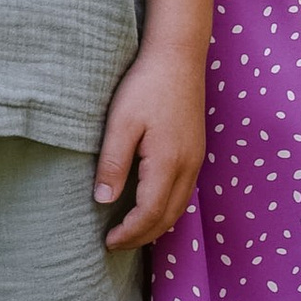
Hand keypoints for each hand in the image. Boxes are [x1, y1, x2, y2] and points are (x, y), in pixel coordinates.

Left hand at [94, 36, 208, 249]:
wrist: (178, 56)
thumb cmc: (145, 86)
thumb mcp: (120, 123)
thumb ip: (113, 164)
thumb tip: (103, 200)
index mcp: (168, 163)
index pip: (150, 214)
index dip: (130, 234)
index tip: (108, 242)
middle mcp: (188, 167)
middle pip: (169, 217)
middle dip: (143, 237)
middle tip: (116, 244)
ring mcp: (196, 159)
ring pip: (180, 207)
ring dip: (157, 225)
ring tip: (132, 232)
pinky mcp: (197, 151)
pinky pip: (185, 192)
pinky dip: (168, 209)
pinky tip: (151, 206)